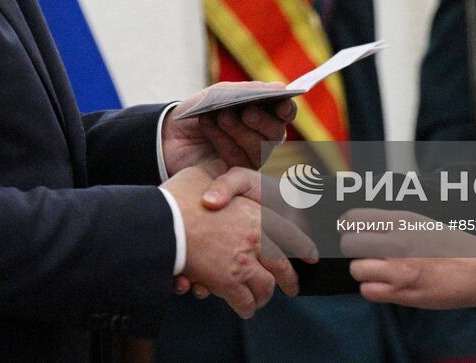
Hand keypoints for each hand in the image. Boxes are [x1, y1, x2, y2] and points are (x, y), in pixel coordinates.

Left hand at [162, 82, 295, 174]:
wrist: (170, 132)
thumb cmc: (200, 109)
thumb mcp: (221, 94)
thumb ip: (249, 91)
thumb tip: (281, 87)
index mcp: (264, 113)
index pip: (285, 113)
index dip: (287, 108)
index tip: (281, 103)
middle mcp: (262, 137)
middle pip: (277, 133)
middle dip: (262, 121)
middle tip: (246, 111)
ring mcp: (250, 158)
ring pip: (259, 148)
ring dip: (240, 130)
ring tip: (221, 116)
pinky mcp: (235, 175)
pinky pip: (238, 160)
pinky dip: (223, 140)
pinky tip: (207, 125)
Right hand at [163, 163, 307, 317]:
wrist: (163, 222)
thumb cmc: (179, 197)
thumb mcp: (203, 173)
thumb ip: (218, 175)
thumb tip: (221, 165)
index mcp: (255, 213)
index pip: (289, 232)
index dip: (302, 245)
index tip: (312, 254)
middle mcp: (255, 238)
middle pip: (282, 267)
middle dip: (289, 280)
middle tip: (292, 288)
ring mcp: (243, 262)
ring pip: (265, 288)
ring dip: (264, 296)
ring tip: (262, 300)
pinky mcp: (228, 282)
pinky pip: (244, 301)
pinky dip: (246, 307)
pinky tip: (245, 309)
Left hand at [341, 209, 475, 309]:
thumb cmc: (454, 246)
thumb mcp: (422, 222)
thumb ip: (393, 222)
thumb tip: (365, 223)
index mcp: (402, 221)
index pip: (355, 218)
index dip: (347, 224)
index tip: (348, 228)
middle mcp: (396, 244)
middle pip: (349, 244)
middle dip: (352, 248)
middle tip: (362, 251)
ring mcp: (398, 270)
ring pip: (357, 269)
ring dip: (363, 270)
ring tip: (376, 268)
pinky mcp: (402, 293)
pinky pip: (369, 292)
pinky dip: (372, 289)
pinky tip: (384, 283)